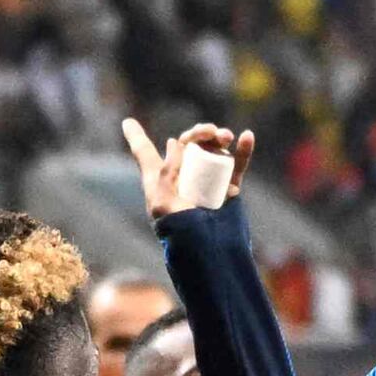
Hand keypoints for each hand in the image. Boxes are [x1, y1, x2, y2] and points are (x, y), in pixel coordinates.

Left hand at [122, 116, 254, 219]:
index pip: (145, 154)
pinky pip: (236, 166)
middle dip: (199, 133)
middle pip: (189, 144)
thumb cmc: (179, 232)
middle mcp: (183, 177)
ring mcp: (207, 182)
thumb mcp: (162, 204)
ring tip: (227, 137)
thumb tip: (174, 143)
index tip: (128, 123)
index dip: (136, 137)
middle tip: (210, 133)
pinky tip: (247, 137)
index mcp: (160, 181)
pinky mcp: (228, 189)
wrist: (209, 253)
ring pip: (213, 151)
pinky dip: (242, 151)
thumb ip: (166, 172)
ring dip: (220, 138)